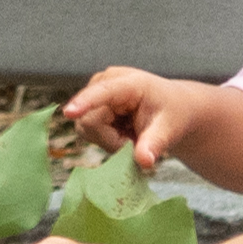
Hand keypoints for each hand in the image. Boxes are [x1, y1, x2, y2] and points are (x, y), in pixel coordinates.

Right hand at [57, 66, 192, 169]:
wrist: (173, 109)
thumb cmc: (173, 114)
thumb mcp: (169, 130)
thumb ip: (154, 145)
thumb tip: (144, 161)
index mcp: (129, 83)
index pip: (103, 92)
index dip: (85, 103)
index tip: (69, 112)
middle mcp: (105, 82)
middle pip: (89, 121)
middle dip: (111, 140)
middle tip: (135, 141)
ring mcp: (95, 92)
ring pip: (86, 128)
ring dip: (109, 140)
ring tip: (130, 134)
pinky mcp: (90, 103)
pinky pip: (88, 131)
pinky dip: (106, 138)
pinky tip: (122, 131)